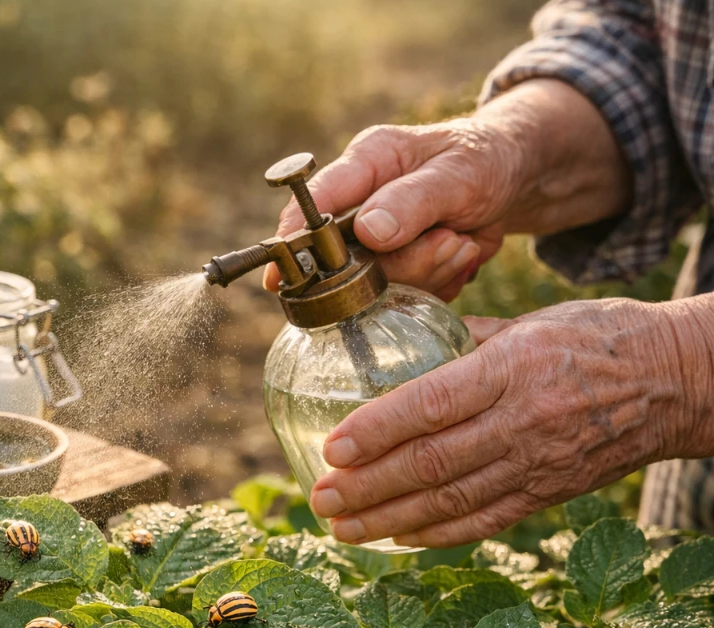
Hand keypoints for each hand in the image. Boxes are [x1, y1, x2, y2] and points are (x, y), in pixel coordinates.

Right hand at [263, 80, 631, 300]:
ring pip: (378, 283)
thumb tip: (366, 231)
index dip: (292, 242)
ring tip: (464, 241)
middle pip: (348, 258)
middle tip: (452, 241)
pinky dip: (438, 285)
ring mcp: (379, 238)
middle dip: (404, 262)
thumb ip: (414, 200)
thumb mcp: (463, 172)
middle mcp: (362, 202)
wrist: (522, 174)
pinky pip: (403, 295)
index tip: (280, 279)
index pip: (313, 203)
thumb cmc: (491, 157)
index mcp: (366, 164)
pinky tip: (461, 255)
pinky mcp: (398, 265)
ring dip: (429, 272)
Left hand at [306, 298, 695, 547]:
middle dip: (367, 486)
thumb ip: (462, 338)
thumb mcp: (530, 321)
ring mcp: (538, 465)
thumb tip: (398, 341)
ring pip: (451, 502)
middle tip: (319, 497)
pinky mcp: (549, 493)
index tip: (331, 447)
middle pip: (431, 463)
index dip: (376, 430)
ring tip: (340, 528)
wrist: (679, 381)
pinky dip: (435, 534)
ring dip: (388, 519)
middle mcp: (524, 422)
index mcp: (514, 368)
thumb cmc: (597, 338)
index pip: (431, 405)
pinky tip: (395, 537)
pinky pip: (484, 521)